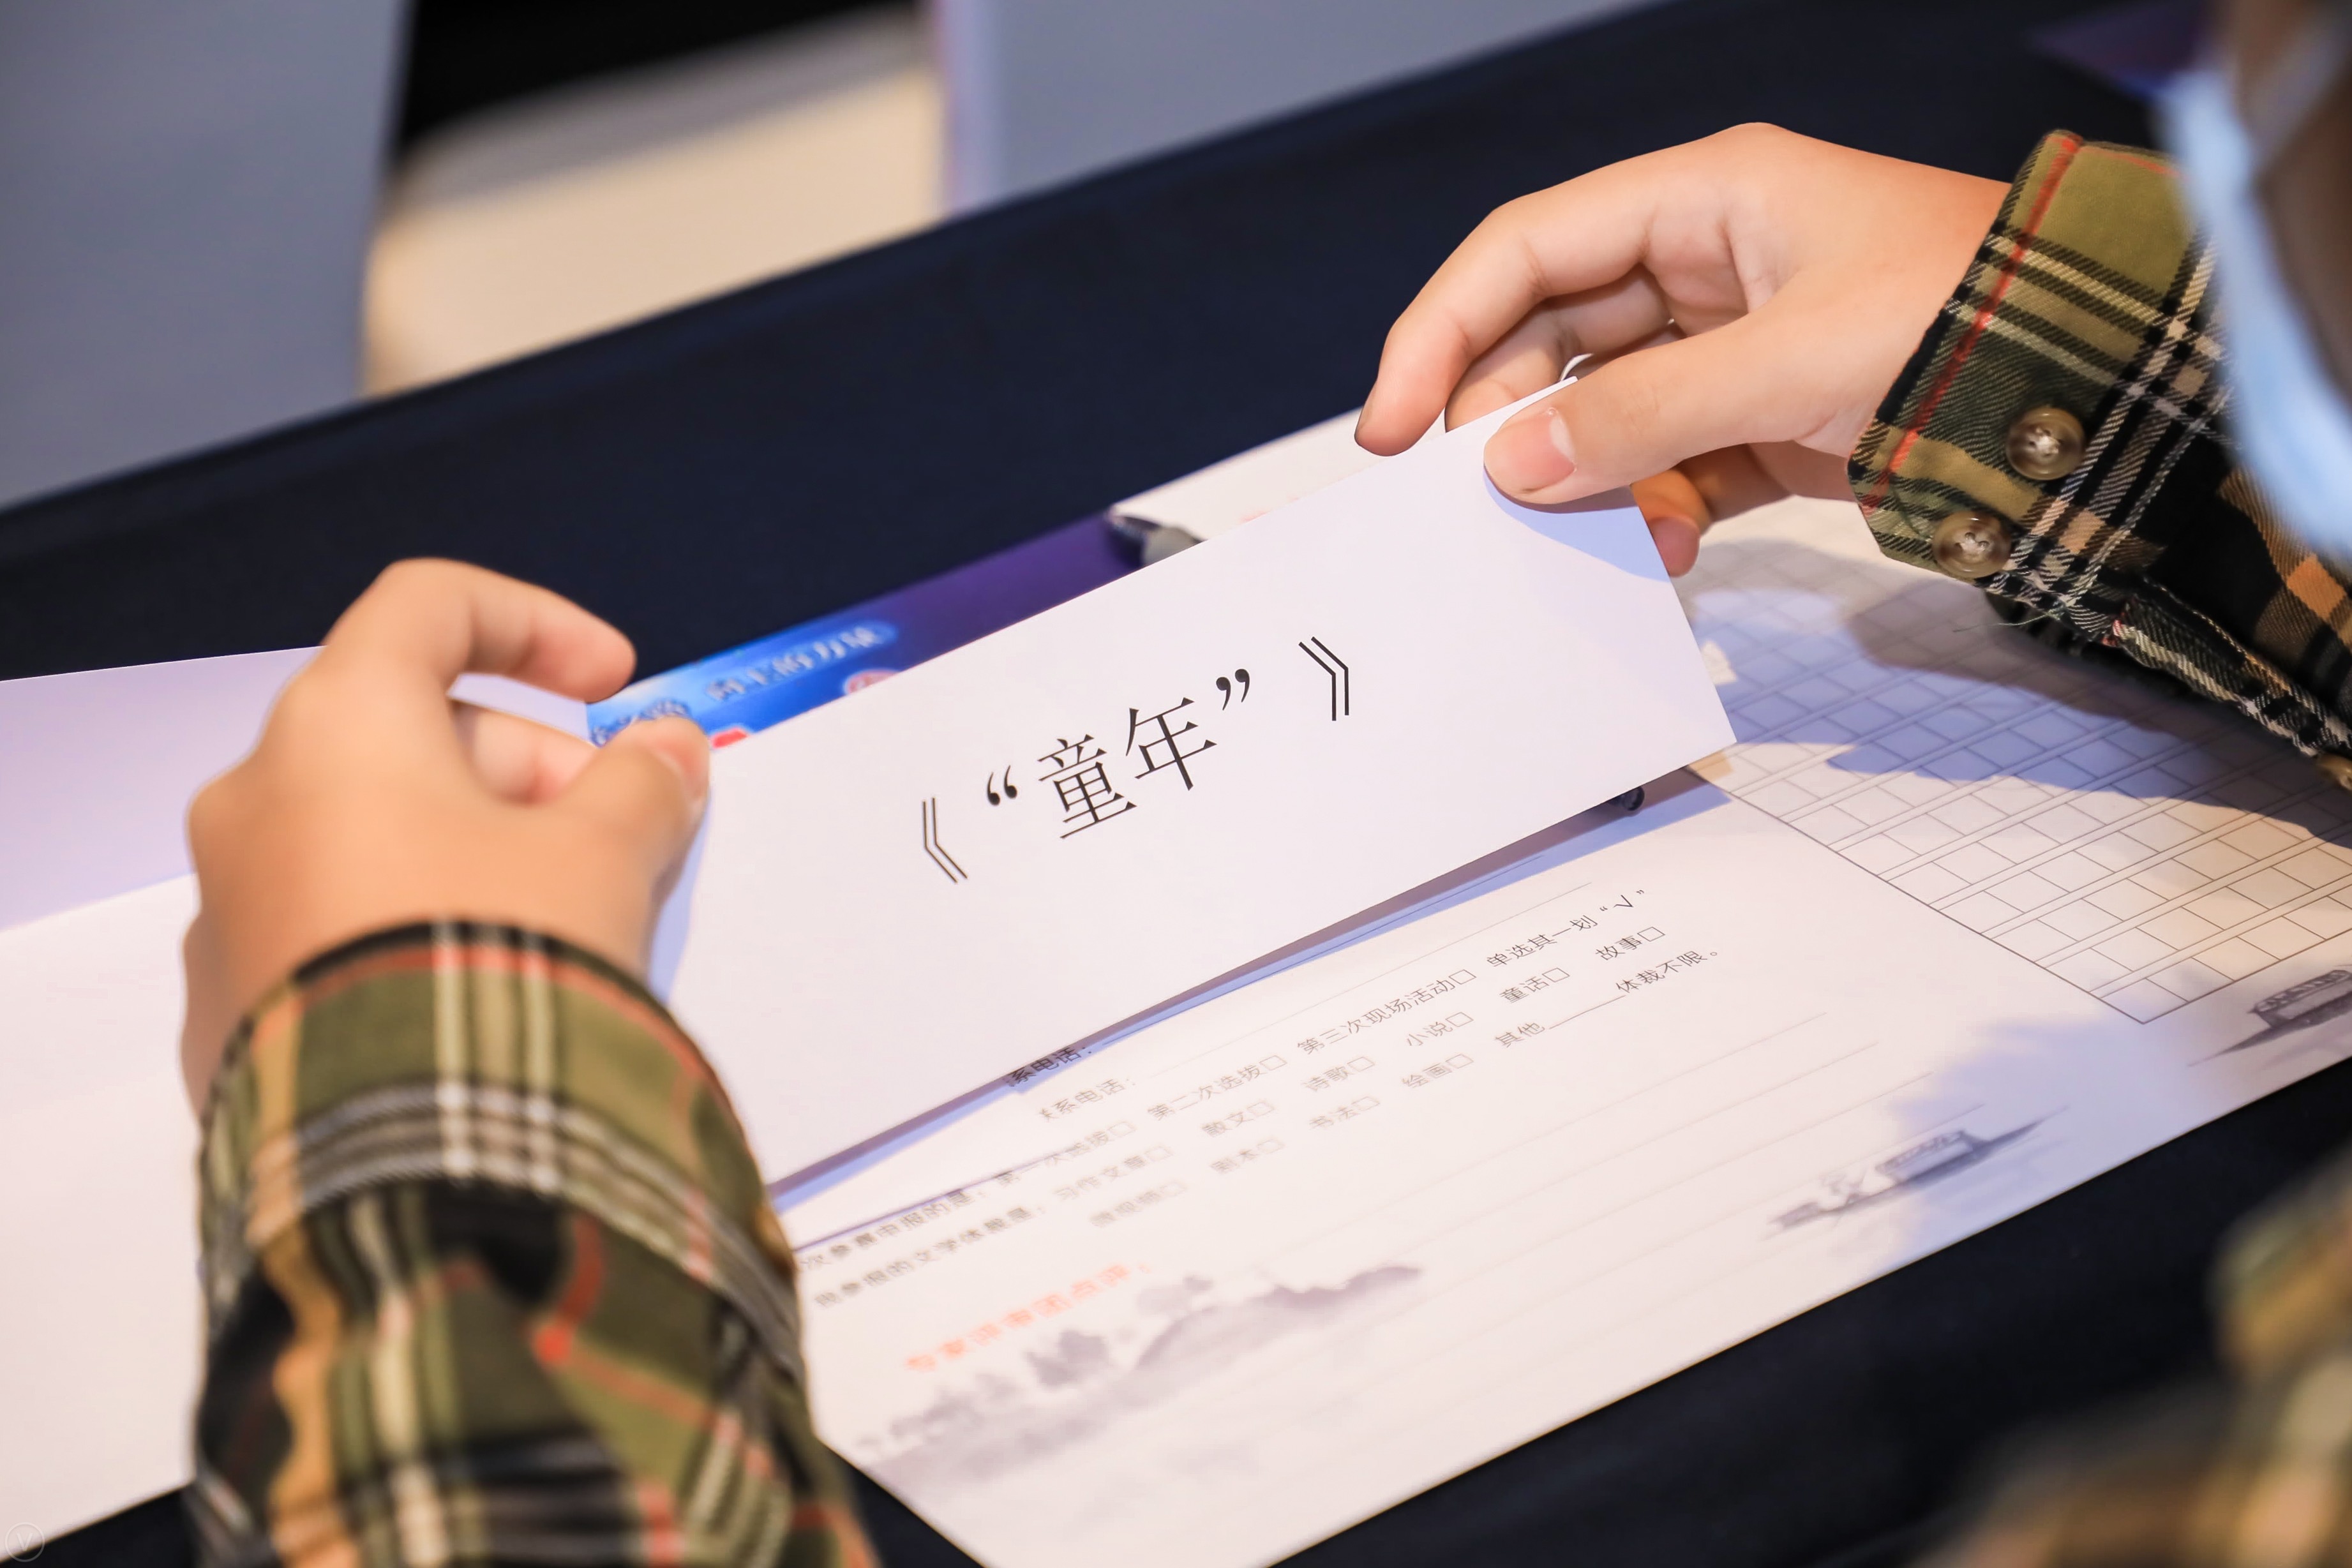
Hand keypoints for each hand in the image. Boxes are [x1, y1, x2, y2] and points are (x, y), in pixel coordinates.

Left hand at [180, 560, 709, 1105]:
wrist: (406, 1159)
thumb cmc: (503, 951)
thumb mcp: (605, 856)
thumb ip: (642, 784)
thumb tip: (667, 750)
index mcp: (336, 726)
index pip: (430, 606)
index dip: (539, 623)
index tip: (618, 684)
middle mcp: (253, 800)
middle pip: (408, 732)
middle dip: (529, 770)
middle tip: (617, 838)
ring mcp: (226, 913)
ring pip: (367, 838)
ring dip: (471, 851)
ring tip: (559, 927)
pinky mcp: (227, 1015)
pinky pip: (334, 935)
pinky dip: (412, 930)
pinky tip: (484, 995)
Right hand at [1356, 124, 2005, 572]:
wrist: (2100, 398)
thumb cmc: (1964, 331)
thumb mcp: (1789, 363)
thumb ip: (1642, 415)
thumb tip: (1512, 465)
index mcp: (1705, 201)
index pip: (1526, 250)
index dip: (1441, 332)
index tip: (1391, 430)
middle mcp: (1707, 265)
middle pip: (1550, 336)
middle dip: (1511, 422)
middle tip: (1482, 506)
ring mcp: (1734, 348)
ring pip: (1603, 412)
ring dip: (1585, 482)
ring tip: (1599, 537)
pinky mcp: (1766, 423)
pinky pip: (1667, 468)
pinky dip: (1653, 513)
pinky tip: (1669, 550)